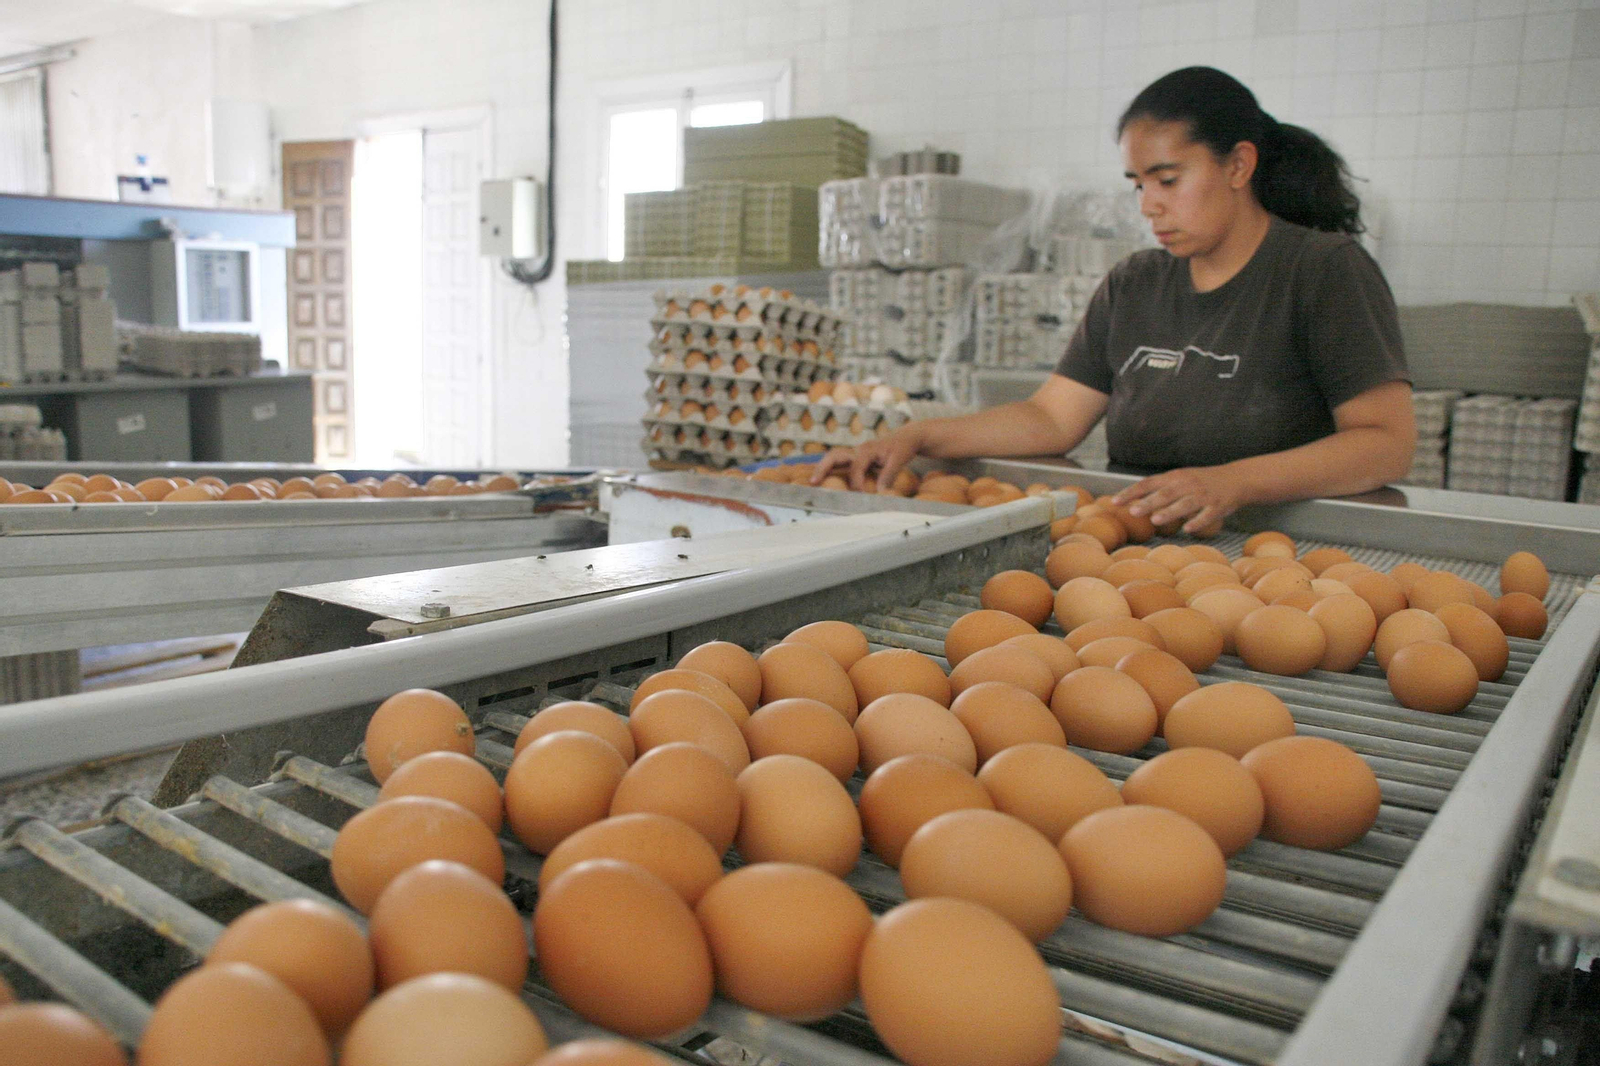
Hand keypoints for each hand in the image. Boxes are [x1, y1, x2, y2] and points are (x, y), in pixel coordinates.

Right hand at [812, 424, 923, 490]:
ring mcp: (855, 453)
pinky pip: (839, 463)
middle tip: (813, 482)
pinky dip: (829, 470)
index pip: (856, 466)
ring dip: (822, 468)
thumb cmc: (902, 447)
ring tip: (812, 482)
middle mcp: (857, 450)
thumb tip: (880, 492)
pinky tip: (822, 481)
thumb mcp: (899, 459)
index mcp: (867, 450)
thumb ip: (889, 475)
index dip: (856, 482)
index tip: (860, 495)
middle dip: (823, 468)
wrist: (906, 437)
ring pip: (833, 458)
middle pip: (834, 456)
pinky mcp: (856, 458)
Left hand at [1113, 465, 1247, 536]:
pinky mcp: (1218, 506)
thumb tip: (1132, 501)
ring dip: (1170, 512)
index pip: (1148, 483)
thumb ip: (1158, 489)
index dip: (1131, 492)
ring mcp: (1204, 495)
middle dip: (1148, 502)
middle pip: (1165, 494)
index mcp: (1175, 477)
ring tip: (1155, 520)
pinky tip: (1188, 529)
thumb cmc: (1201, 482)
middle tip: (1133, 511)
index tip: (1115, 502)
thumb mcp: (1180, 479)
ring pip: (1185, 504)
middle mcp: (1188, 484)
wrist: (1237, 479)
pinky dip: (1198, 522)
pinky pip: (1207, 515)